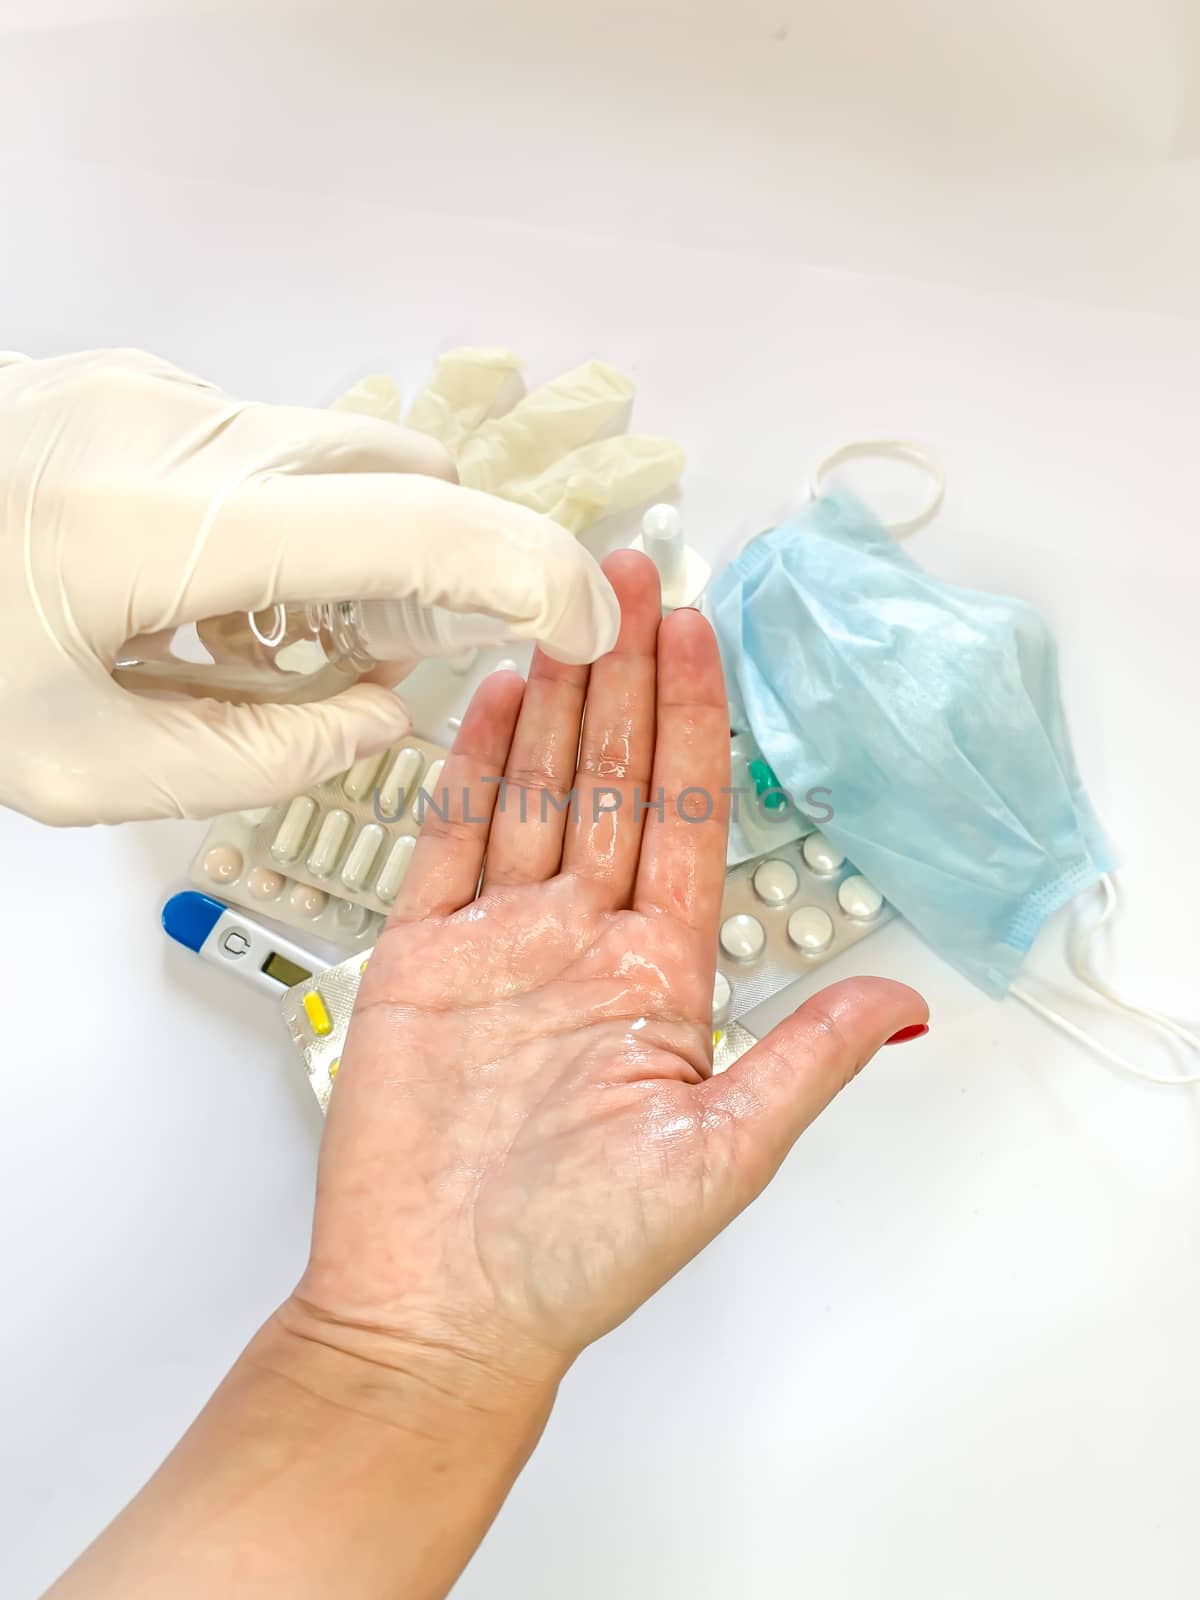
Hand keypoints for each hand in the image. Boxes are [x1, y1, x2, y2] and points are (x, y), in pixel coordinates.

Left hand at [0, 348, 620, 824]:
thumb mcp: (78, 765)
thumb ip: (257, 758)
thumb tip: (374, 719)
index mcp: (154, 526)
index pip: (409, 527)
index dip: (528, 572)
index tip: (591, 615)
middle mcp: (170, 428)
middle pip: (395, 476)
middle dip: (431, 574)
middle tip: (380, 667)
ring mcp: (149, 391)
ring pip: (334, 460)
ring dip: (347, 557)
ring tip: (254, 649)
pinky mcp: (133, 389)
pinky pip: (264, 451)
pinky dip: (281, 530)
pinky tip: (205, 601)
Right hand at [294, 550, 926, 1376]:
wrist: (438, 1308)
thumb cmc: (576, 1253)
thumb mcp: (721, 1154)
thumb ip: (802, 1059)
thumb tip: (901, 999)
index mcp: (662, 975)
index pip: (690, 818)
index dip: (697, 721)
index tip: (699, 633)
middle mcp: (584, 942)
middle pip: (615, 783)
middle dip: (627, 678)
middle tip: (632, 573)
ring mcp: (502, 941)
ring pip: (537, 791)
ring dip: (556, 699)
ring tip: (569, 606)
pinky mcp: (424, 955)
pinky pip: (449, 839)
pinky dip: (471, 765)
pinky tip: (494, 697)